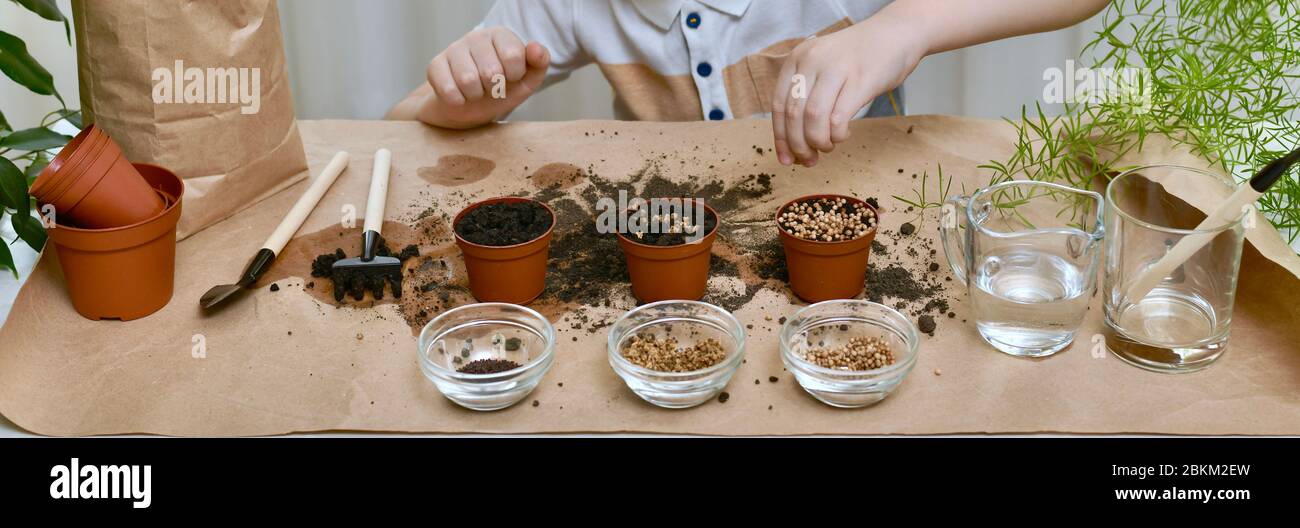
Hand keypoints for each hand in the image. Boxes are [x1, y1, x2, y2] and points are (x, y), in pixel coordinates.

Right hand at [419, 26, 549, 128]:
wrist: (467, 108)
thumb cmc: (499, 91)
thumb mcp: (525, 82)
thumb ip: (538, 65)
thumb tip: (536, 48)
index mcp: (501, 35)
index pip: (513, 55)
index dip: (514, 76)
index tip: (510, 78)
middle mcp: (476, 36)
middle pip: (491, 71)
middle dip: (494, 89)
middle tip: (490, 88)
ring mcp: (453, 49)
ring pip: (468, 80)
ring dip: (475, 96)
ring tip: (475, 91)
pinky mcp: (435, 65)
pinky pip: (449, 90)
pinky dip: (458, 101)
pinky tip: (459, 95)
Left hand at [771, 19, 924, 166]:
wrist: (897, 33)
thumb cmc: (859, 58)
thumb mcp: (822, 67)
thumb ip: (806, 96)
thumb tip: (793, 143)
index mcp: (797, 58)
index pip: (778, 106)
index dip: (781, 138)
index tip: (787, 160)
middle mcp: (812, 61)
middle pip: (794, 115)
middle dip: (799, 145)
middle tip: (809, 160)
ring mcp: (835, 69)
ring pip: (813, 118)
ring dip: (818, 141)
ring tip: (828, 146)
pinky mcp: (859, 80)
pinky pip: (838, 118)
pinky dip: (837, 134)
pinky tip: (843, 135)